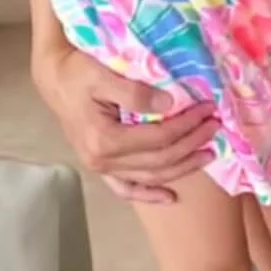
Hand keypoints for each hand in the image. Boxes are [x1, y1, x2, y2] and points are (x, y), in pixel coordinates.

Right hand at [32, 43, 218, 202]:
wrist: (56, 79)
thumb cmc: (79, 72)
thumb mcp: (104, 75)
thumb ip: (135, 93)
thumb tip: (169, 105)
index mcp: (104, 139)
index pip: (159, 137)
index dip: (187, 125)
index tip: (208, 109)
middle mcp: (102, 160)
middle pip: (159, 159)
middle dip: (192, 143)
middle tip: (215, 126)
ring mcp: (101, 167)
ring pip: (150, 175)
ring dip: (182, 166)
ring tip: (208, 153)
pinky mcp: (101, 167)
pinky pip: (126, 188)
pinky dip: (148, 194)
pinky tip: (170, 198)